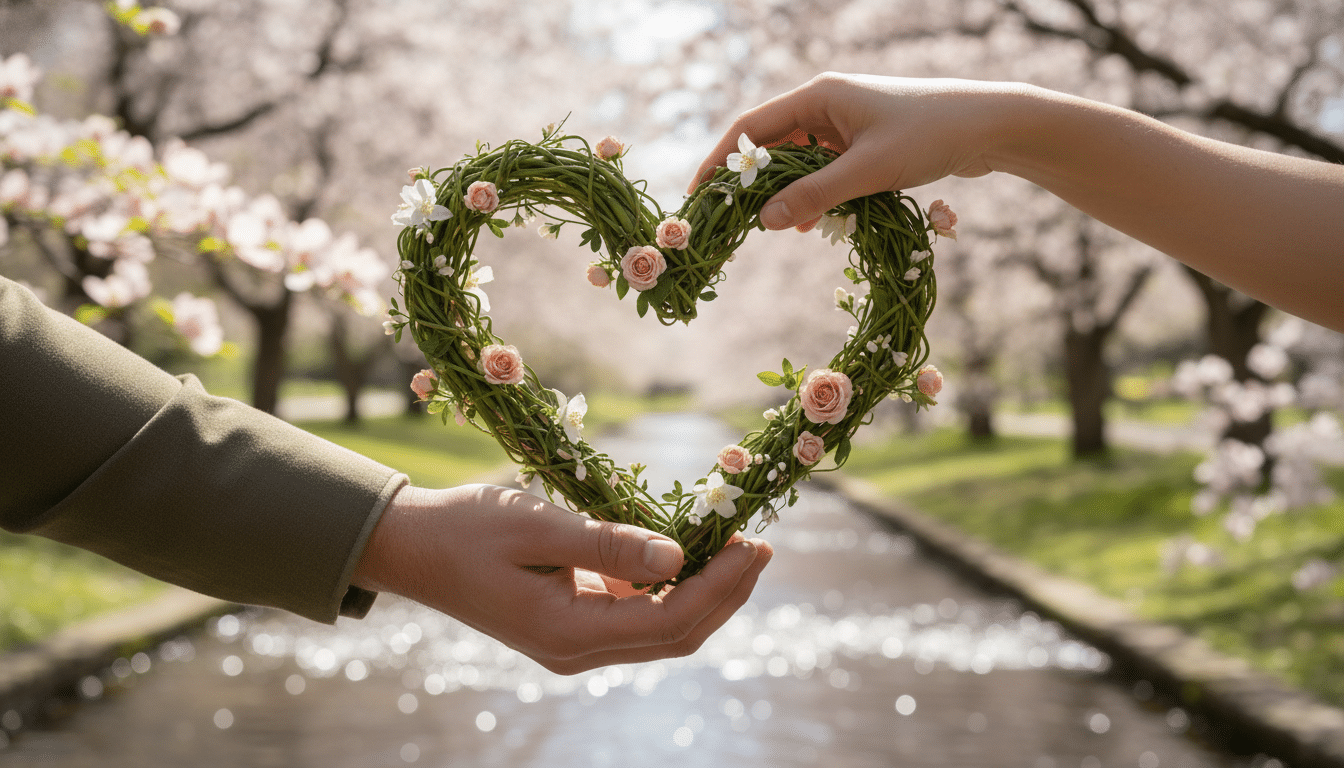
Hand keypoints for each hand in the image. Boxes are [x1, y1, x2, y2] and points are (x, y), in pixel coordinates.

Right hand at [351, 483, 772, 673]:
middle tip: (761, 544)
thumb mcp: (539, 527)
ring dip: (703, 589)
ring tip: (735, 543)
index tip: (754, 543)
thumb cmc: (468, 528)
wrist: (412, 548)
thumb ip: (609, 544)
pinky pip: (635, 613)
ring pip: (660, 627)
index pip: (669, 622)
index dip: (720, 587)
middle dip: (725, 591)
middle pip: (675, 634)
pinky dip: (667, 586)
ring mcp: (574, 642)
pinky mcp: (571, 623)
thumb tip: (679, 557)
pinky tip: (684, 550)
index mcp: (569, 634)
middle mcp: (577, 651)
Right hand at [692, 73, 1014, 230]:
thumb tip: (764, 221)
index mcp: (818, 96)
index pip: (751, 129)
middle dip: (754, 186)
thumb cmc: (930, 137)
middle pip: (771, 147)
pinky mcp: (865, 143)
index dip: (720, 163)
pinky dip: (817, 196)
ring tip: (784, 229)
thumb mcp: (868, 172)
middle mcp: (826, 105)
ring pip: (799, 164)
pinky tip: (817, 224)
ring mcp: (845, 124)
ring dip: (790, 195)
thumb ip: (814, 195)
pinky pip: (826, 171)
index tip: (698, 196)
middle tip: (734, 223)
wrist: (991, 127)